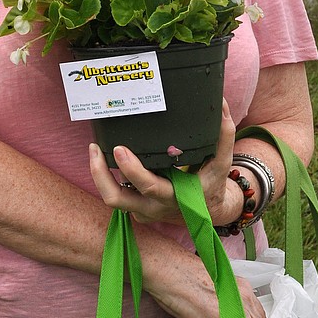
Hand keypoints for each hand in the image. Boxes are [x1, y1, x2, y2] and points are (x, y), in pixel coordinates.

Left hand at [88, 99, 240, 227]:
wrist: (210, 214)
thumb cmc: (212, 185)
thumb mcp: (222, 163)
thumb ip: (223, 136)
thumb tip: (221, 103)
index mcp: (175, 197)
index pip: (149, 186)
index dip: (132, 170)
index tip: (119, 148)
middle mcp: (154, 208)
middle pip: (117, 198)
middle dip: (101, 174)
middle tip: (95, 147)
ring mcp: (142, 212)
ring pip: (111, 199)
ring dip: (98, 176)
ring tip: (94, 150)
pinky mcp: (136, 211)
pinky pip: (116, 195)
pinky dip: (107, 178)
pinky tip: (104, 157)